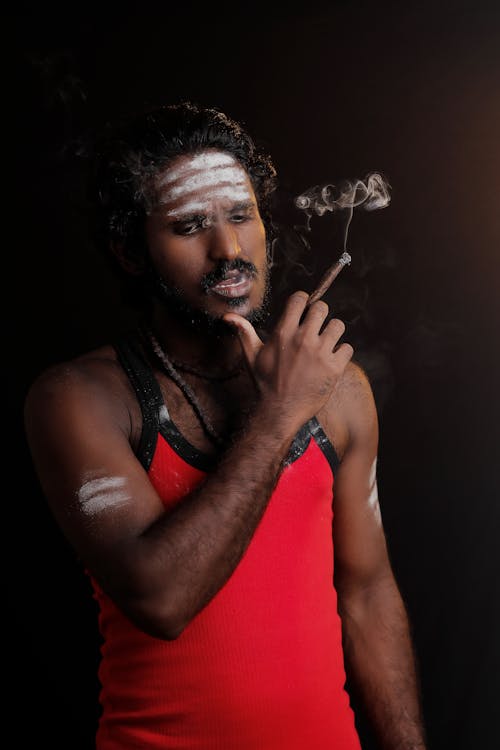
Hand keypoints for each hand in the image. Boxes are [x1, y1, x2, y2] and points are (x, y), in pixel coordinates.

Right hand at [223, 291, 353, 428]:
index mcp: (283, 332)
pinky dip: (341, 353)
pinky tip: (331, 361)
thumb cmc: (264, 383)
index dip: (303, 302)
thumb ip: (244, 332)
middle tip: (315, 328)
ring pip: (338, 325)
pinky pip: (347, 348)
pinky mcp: (334, 368)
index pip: (300, 299)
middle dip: (319, 315)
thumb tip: (227, 317)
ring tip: (325, 344)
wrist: (279, 412)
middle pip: (322, 308)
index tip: (303, 310)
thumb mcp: (251, 356)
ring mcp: (321, 353)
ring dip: (333, 333)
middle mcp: (303, 339)